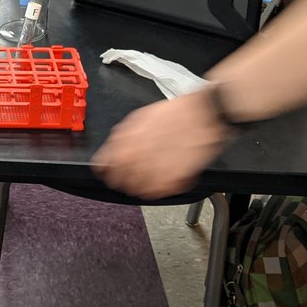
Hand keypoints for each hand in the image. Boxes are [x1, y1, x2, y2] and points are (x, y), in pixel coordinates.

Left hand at [90, 92, 227, 199]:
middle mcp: (137, 161)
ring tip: (154, 176)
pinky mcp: (174, 179)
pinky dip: (163, 188)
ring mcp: (155, 171)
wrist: (201, 112)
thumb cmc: (172, 114)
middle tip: (138, 174)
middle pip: (122, 184)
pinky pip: (161, 193)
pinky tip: (167, 178)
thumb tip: (109, 155)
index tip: (114, 173)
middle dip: (127, 180)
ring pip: (140, 191)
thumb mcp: (137, 120)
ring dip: (145, 186)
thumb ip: (121, 140)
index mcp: (125, 146)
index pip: (104, 171)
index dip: (109, 172)